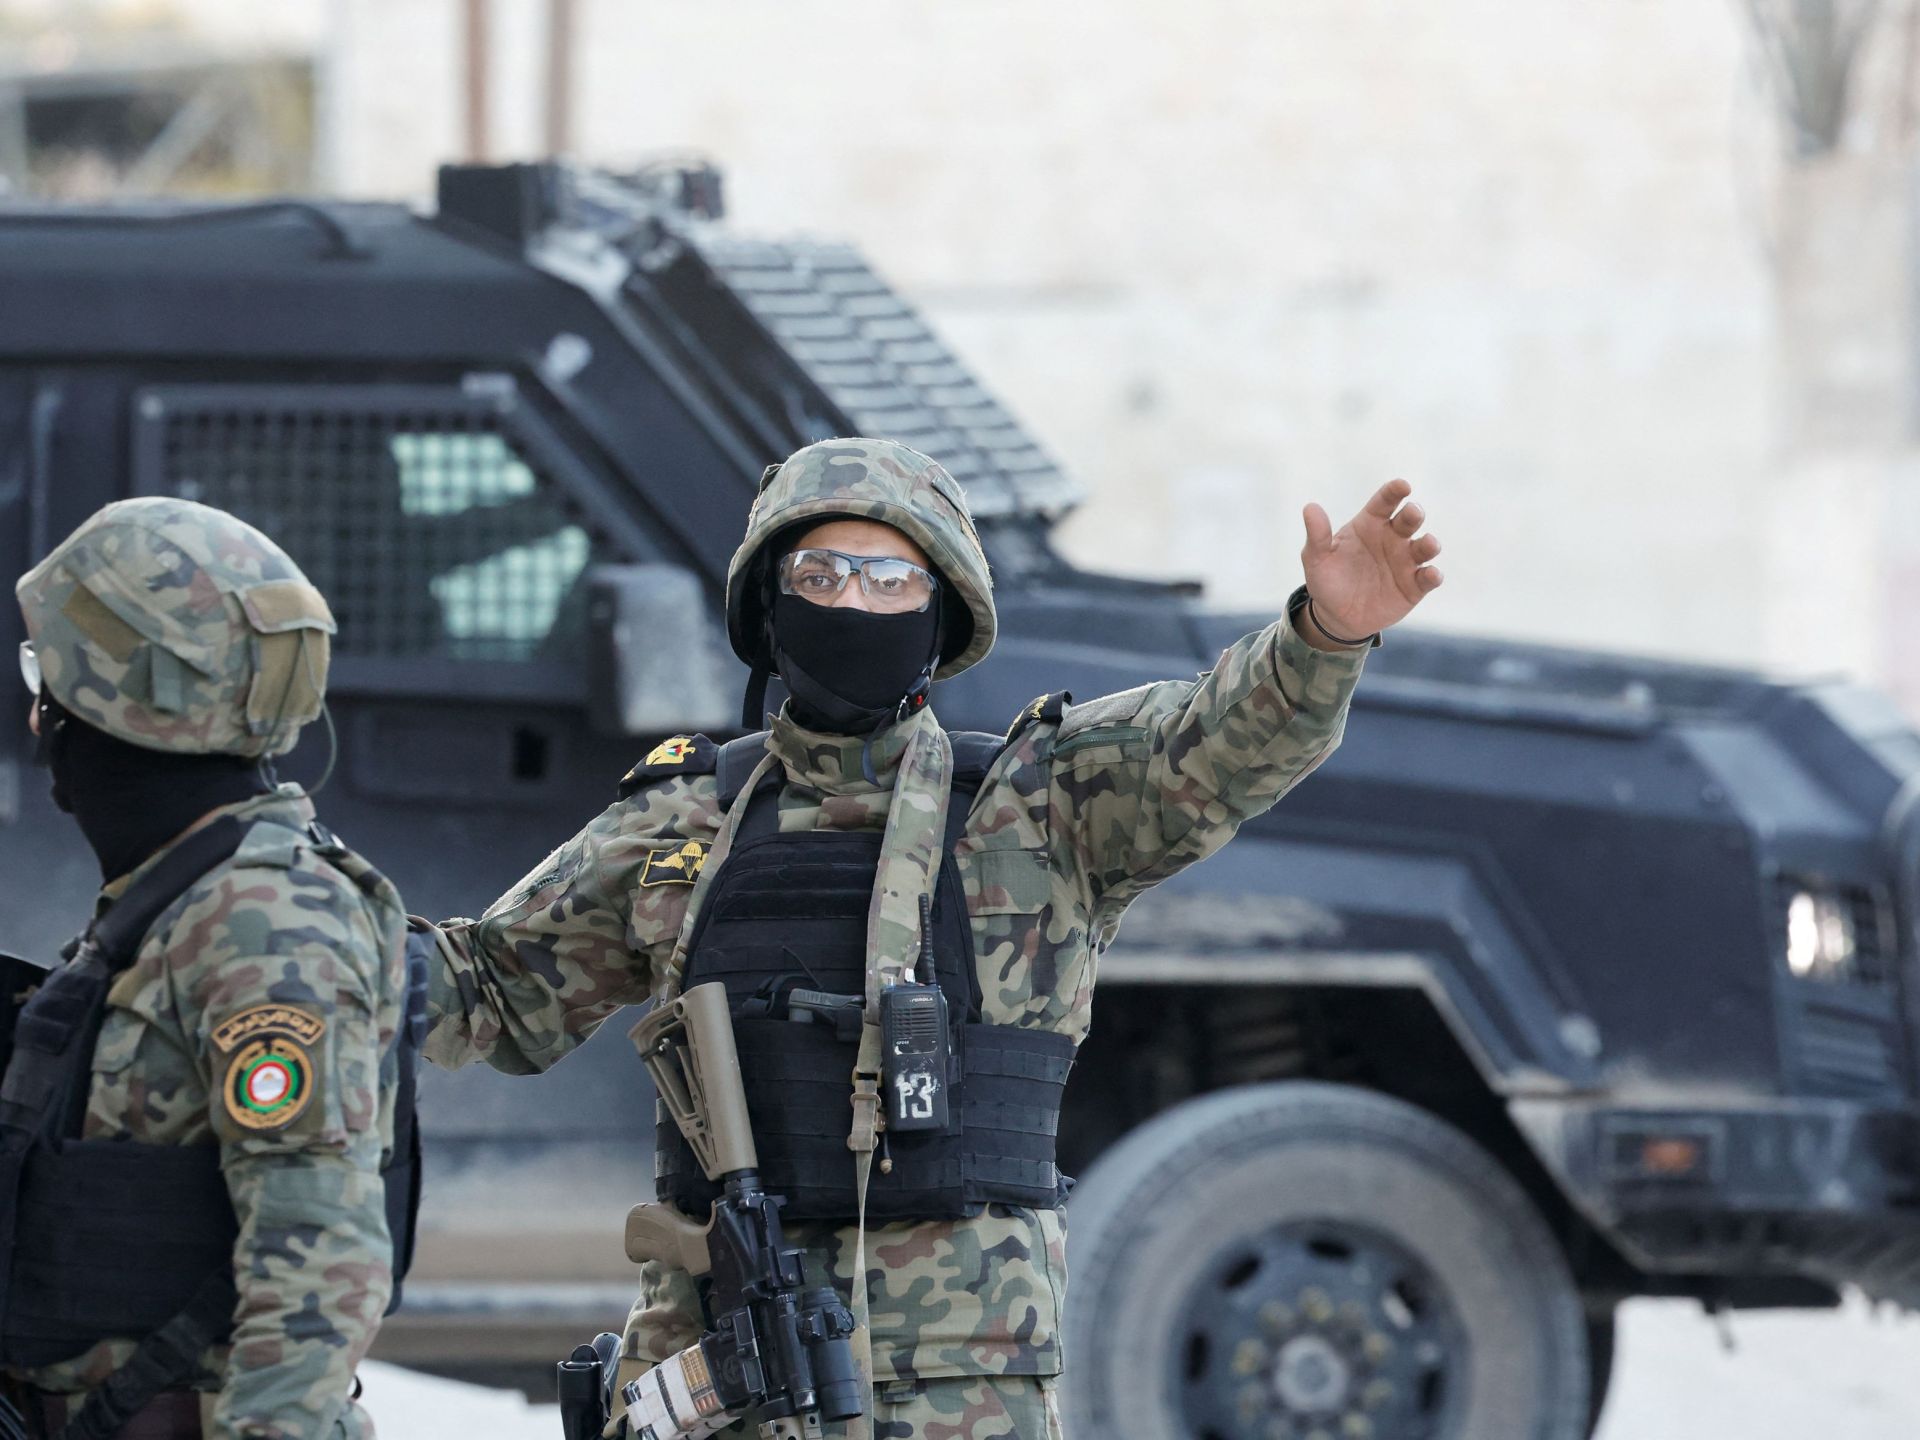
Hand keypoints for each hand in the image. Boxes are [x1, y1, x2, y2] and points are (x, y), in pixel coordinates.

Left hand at [1299, 479, 1441, 644]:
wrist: (1337, 616)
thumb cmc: (1328, 580)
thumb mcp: (1317, 559)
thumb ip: (1318, 535)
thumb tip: (1310, 507)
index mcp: (1370, 524)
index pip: (1384, 502)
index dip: (1394, 491)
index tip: (1403, 485)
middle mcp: (1392, 538)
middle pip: (1409, 520)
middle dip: (1414, 513)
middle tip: (1413, 513)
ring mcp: (1406, 562)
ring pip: (1424, 547)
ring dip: (1429, 543)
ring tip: (1428, 544)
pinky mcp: (1414, 586)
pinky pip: (1428, 578)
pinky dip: (1433, 575)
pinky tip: (1431, 574)